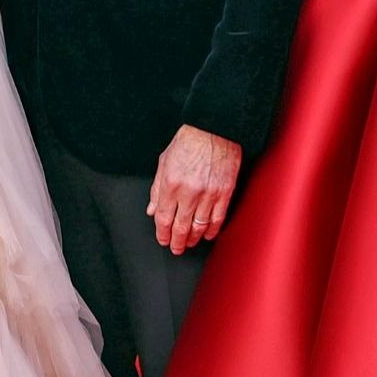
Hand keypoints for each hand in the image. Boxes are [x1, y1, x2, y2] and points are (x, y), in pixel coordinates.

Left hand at [148, 125, 241, 253]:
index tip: (163, 239)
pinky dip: (211, 230)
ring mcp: (208, 194)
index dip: (162, 233)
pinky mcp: (225, 192)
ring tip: (189, 243)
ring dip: (192, 239)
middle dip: (176, 242)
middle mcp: (189, 191)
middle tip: (175, 248)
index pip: (163, 218)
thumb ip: (157, 188)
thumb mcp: (164, 161)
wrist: (215, 128)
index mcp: (171, 183)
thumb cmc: (189, 141)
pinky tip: (207, 235)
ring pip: (199, 226)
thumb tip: (152, 209)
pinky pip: (218, 218)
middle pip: (180, 227)